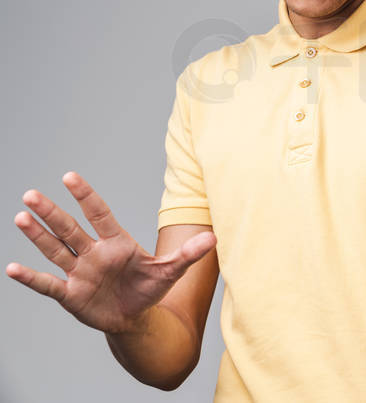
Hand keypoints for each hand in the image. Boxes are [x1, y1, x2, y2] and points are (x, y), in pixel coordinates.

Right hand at [6, 171, 215, 334]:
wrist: (135, 318)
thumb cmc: (149, 289)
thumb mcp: (171, 272)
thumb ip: (188, 254)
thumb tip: (214, 238)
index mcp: (116, 242)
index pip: (99, 214)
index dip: (85, 197)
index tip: (69, 177)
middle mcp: (93, 253)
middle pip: (70, 229)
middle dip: (52, 213)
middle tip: (32, 194)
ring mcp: (79, 272)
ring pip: (56, 250)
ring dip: (38, 236)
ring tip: (21, 217)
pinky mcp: (71, 294)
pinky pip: (48, 284)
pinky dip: (31, 278)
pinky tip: (12, 269)